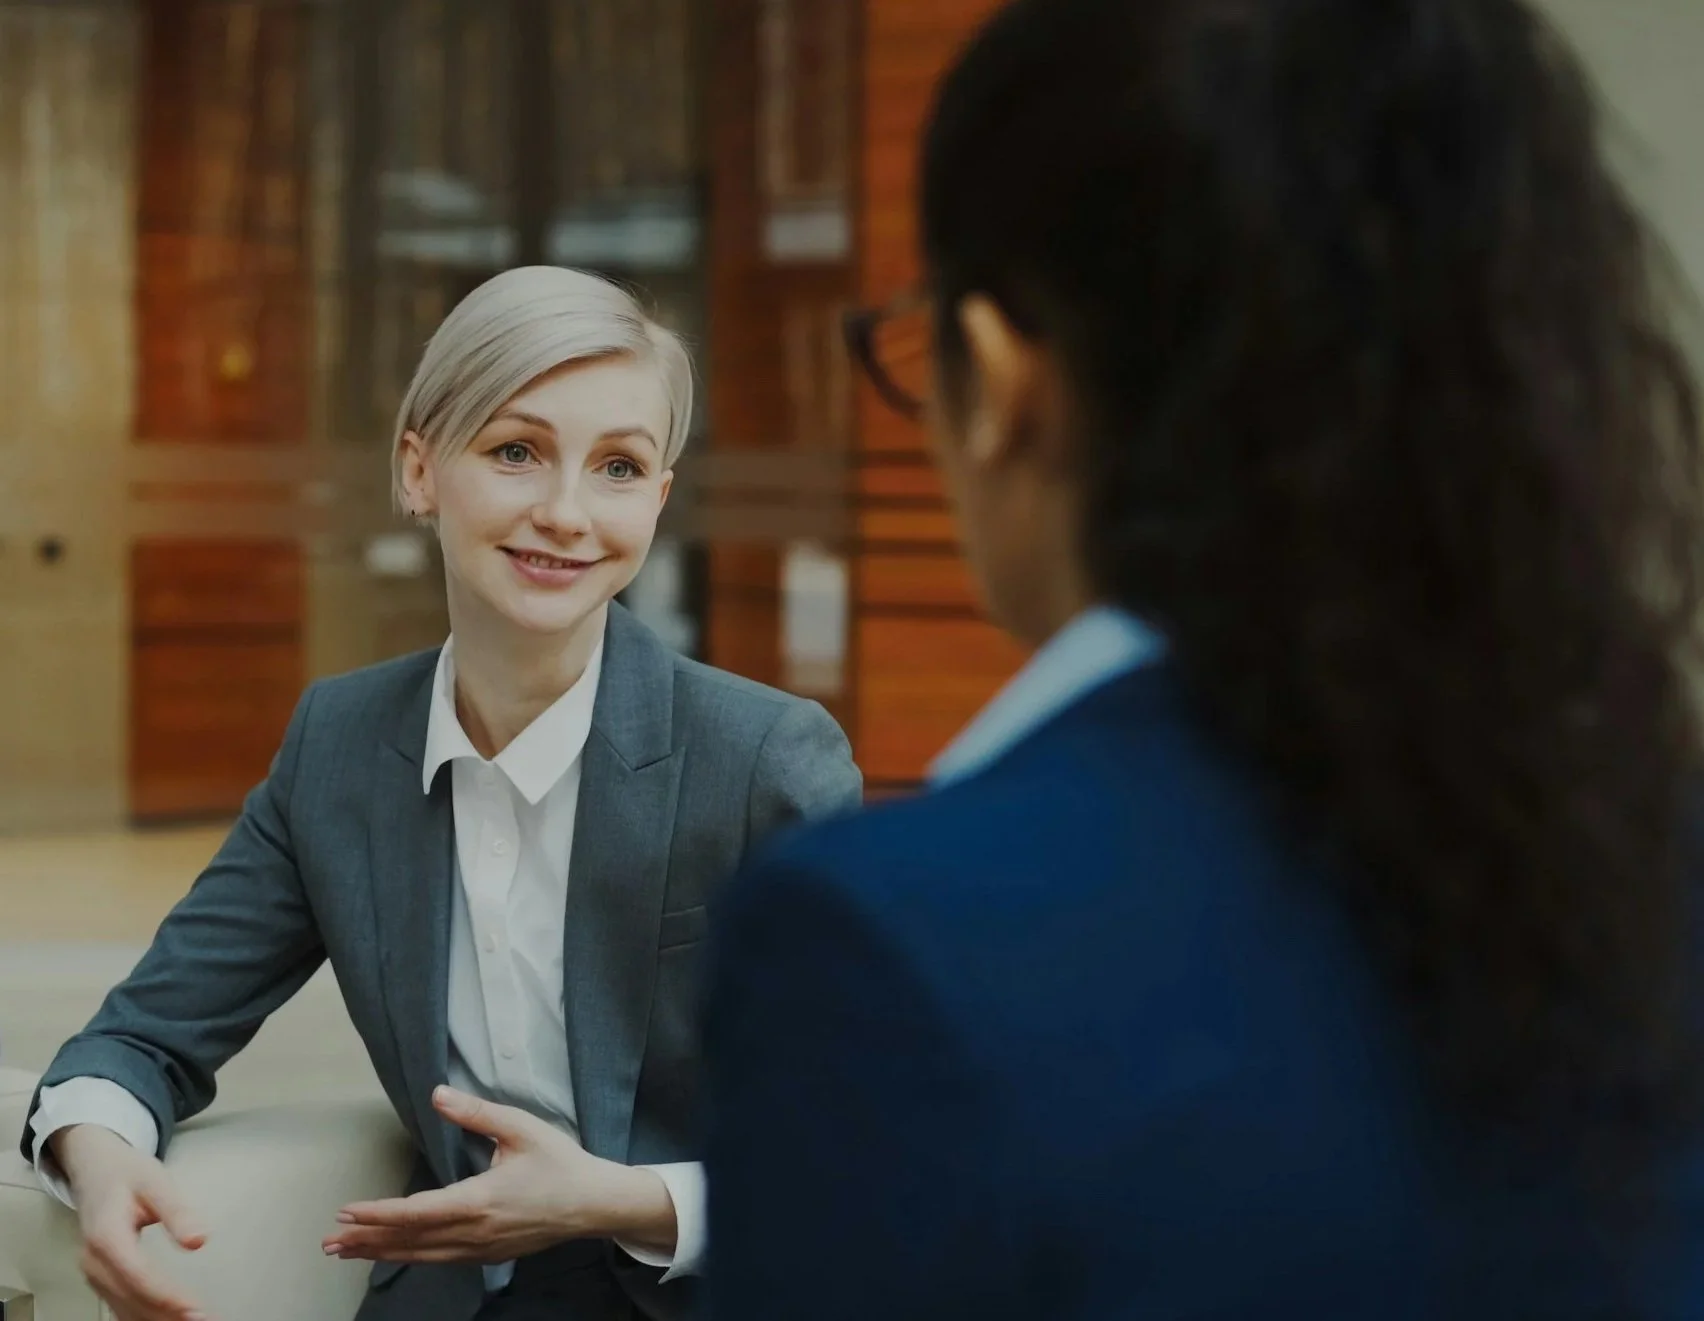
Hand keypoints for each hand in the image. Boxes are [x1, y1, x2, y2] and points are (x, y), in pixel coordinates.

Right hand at [53, 1124, 209, 1320]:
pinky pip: (122, 1306)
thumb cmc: (127, 1173)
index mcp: (106, 1237)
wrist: (94, 1169)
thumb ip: (177, 1211)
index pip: (139, 1275)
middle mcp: (94, 1263)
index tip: (198, 1311)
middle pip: (132, 1299)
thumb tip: (199, 1241)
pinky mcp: (101, 1278)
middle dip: (168, 1315)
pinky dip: (146, 1317)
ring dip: (159, 1320)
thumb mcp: (156, 1181)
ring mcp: (95, 1274)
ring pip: (125, 1308)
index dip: (167, 1297)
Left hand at [324, 1086, 676, 1264]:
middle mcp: (474, 1232)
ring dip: (382, 1253)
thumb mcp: (522, 1128)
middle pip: (410, 1241)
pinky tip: (396, 1253)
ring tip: (348, 1252)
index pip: (416, 1211)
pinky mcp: (489, 1256)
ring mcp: (481, 1249)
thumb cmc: (560, 1164)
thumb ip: (476, 1113)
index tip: (347, 1211)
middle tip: (329, 1241)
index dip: (378, 1214)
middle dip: (367, 1241)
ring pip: (422, 1256)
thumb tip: (438, 1093)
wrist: (593, 1204)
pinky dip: (411, 1257)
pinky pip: (440, 1260)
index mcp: (480, 1200)